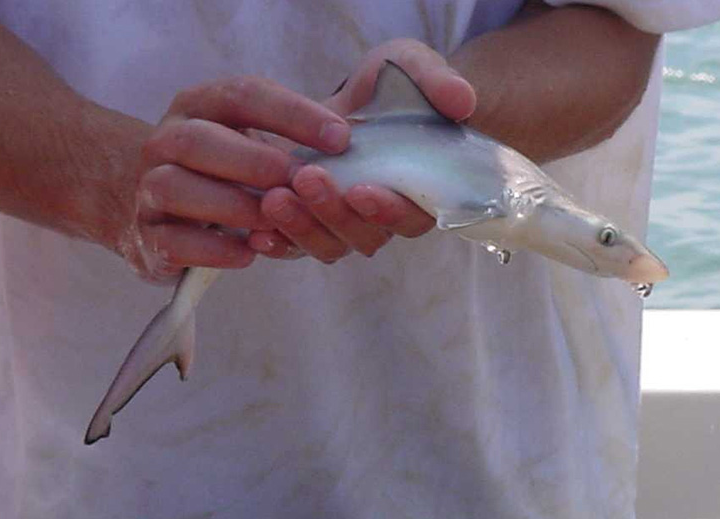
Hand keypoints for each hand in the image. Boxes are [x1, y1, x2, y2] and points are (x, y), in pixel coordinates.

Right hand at [119, 77, 350, 280]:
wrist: (156, 206)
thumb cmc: (225, 170)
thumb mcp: (254, 137)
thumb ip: (298, 133)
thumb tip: (361, 122)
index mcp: (200, 106)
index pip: (242, 94)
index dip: (293, 114)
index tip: (341, 137)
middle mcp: (166, 140)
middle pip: (197, 140)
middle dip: (255, 161)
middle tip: (302, 181)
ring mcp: (148, 188)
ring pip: (174, 188)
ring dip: (231, 205)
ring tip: (274, 220)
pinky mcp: (147, 236)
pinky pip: (172, 242)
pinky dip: (212, 248)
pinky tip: (249, 253)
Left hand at [247, 39, 476, 262]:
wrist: (355, 97)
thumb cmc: (393, 87)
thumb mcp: (413, 68)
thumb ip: (437, 81)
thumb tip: (462, 101)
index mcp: (420, 189)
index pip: (413, 217)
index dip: (390, 211)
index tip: (362, 189)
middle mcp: (385, 216)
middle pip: (366, 237)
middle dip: (335, 213)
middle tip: (307, 179)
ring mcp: (347, 224)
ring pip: (330, 245)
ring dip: (302, 228)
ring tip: (274, 198)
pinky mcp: (312, 225)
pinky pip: (297, 248)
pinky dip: (279, 244)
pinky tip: (257, 233)